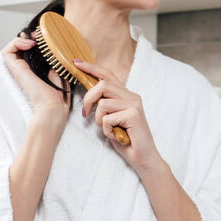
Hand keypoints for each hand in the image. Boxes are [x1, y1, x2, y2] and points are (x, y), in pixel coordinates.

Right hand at [1, 32, 71, 121]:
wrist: (53, 105)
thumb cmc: (59, 93)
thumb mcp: (59, 71)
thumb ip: (54, 60)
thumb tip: (52, 47)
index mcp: (36, 69)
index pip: (30, 50)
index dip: (35, 40)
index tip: (45, 37)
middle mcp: (26, 68)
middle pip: (20, 46)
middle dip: (28, 37)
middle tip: (39, 36)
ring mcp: (19, 68)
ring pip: (12, 46)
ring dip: (22, 38)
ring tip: (34, 40)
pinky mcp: (15, 69)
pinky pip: (7, 51)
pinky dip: (16, 42)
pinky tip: (30, 44)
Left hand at [74, 59, 163, 173]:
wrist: (143, 157)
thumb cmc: (126, 140)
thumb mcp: (111, 119)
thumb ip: (104, 106)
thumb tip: (89, 97)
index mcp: (127, 95)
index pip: (108, 75)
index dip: (91, 68)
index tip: (77, 63)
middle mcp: (132, 97)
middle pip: (103, 85)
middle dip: (88, 99)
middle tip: (85, 113)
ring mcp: (134, 105)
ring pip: (103, 104)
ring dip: (99, 120)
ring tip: (108, 130)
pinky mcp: (134, 115)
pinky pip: (108, 118)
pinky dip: (107, 130)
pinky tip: (116, 136)